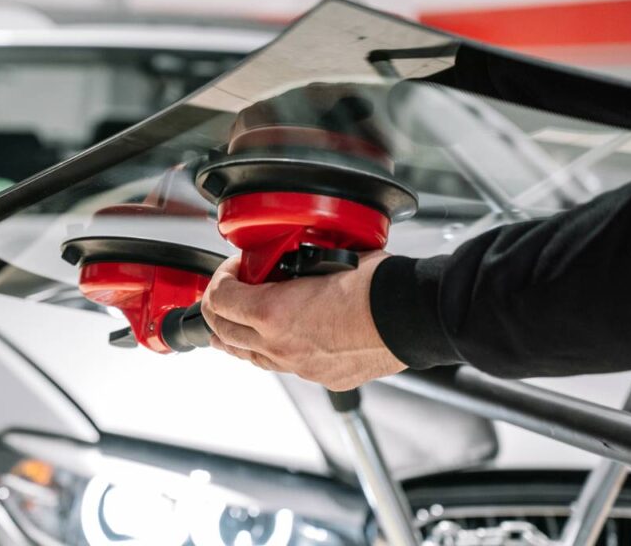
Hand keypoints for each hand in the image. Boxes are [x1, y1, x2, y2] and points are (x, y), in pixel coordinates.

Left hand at [200, 251, 406, 390]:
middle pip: (223, 334)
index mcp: (273, 312)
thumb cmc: (377, 285)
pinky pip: (281, 366)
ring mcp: (298, 366)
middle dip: (218, 311)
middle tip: (227, 293)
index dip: (220, 279)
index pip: (218, 300)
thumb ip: (294, 260)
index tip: (234, 269)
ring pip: (248, 357)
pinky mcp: (319, 377)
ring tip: (238, 321)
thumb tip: (286, 254)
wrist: (412, 316)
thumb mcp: (324, 256)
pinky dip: (270, 350)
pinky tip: (279, 337)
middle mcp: (279, 345)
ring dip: (238, 336)